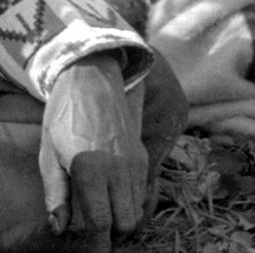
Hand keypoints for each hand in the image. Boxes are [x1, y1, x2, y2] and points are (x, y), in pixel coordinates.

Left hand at [39, 55, 146, 248]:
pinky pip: (144, 191)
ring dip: (124, 221)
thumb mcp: (49, 156)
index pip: (100, 222)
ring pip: (139, 208)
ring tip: (105, 223)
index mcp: (91, 170)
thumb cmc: (63, 117)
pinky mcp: (143, 155)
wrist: (93, 79)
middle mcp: (119, 169)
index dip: (97, 245)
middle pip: (126, 221)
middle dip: (112, 237)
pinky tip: (116, 202)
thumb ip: (56, 195)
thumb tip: (60, 228)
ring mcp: (135, 161)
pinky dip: (132, 204)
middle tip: (96, 239)